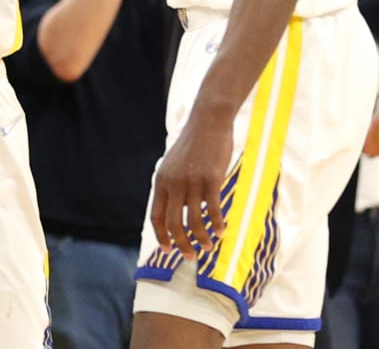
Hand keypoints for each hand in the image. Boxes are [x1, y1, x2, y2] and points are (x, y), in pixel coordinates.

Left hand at [149, 111, 232, 259]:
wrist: (208, 122)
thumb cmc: (194, 145)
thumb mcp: (174, 164)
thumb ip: (173, 186)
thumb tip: (178, 210)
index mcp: (162, 181)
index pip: (156, 216)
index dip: (161, 236)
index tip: (168, 250)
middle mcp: (173, 183)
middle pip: (173, 223)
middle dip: (181, 244)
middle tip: (191, 256)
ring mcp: (192, 182)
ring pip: (194, 220)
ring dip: (202, 238)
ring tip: (209, 246)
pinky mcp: (211, 179)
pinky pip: (213, 210)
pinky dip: (218, 224)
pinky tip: (222, 231)